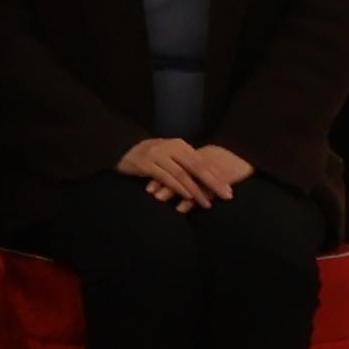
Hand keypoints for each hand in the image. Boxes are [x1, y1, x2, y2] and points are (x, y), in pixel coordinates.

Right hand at [120, 133, 243, 209]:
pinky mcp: (145, 163)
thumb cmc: (149, 155)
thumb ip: (185, 163)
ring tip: (207, 203)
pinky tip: (187, 197)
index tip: (229, 189)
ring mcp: (157, 154)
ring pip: (182, 174)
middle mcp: (170, 147)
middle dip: (213, 183)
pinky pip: (166, 177)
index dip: (217, 176)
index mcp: (179, 145)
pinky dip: (178, 187)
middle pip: (197, 167)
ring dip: (196, 190)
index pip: (202, 162)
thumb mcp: (169, 155)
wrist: (119, 147)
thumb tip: (209, 177)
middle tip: (227, 196)